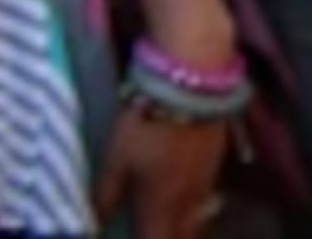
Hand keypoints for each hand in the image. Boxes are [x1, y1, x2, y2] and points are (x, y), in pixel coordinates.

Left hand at [95, 102, 232, 238]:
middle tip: (152, 231)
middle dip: (168, 238)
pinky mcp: (216, 163)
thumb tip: (94, 226)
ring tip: (166, 226)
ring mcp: (207, 183)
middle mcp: (187, 204)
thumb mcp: (116, 161)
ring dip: (182, 230)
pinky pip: (206, 200)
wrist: (191, 87)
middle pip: (182, 238)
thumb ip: (106, 197)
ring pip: (197, 222)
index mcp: (160, 207)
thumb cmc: (146, 126)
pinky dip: (193, 210)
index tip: (128, 238)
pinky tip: (182, 199)